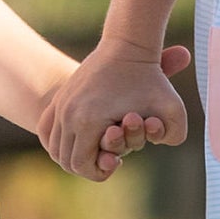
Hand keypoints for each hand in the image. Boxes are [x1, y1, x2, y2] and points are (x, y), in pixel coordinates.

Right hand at [39, 41, 191, 181]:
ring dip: (72, 155)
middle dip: (87, 167)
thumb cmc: (151, 80)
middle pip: (66, 160)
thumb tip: (156, 144)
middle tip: (107, 160)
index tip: (117, 162)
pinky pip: (46, 130)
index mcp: (88, 120)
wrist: (127, 46)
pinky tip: (80, 140)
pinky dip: (58, 141)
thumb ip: (173, 135)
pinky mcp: (58, 97)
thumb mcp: (173, 108)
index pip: (81, 165)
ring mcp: (60, 104)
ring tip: (95, 151)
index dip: (98, 172)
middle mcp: (67, 114)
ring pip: (54, 147)